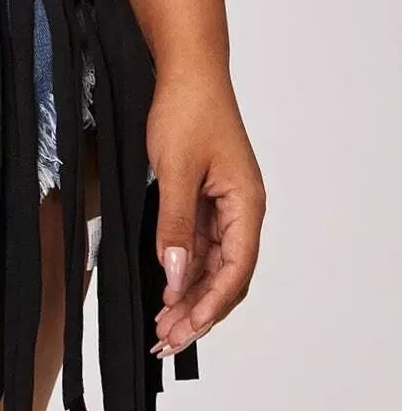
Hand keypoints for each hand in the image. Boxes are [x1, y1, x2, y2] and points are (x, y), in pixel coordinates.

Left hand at [146, 65, 265, 358]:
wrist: (186, 70)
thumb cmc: (188, 110)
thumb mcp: (176, 169)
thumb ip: (176, 224)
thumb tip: (174, 275)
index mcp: (247, 205)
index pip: (236, 270)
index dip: (211, 304)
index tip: (186, 329)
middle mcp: (241, 210)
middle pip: (226, 274)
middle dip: (198, 310)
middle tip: (167, 340)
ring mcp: (223, 205)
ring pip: (210, 264)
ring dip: (188, 294)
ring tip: (164, 325)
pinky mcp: (205, 198)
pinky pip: (197, 244)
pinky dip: (181, 268)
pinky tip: (164, 288)